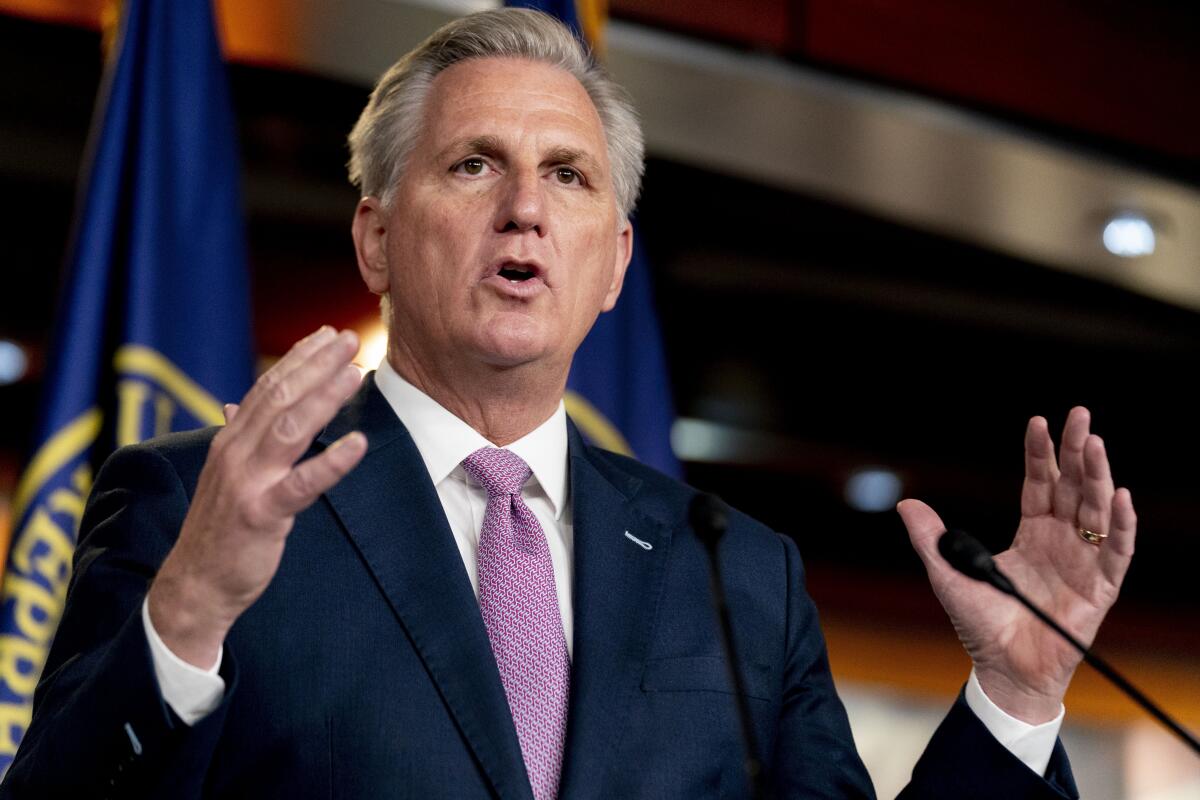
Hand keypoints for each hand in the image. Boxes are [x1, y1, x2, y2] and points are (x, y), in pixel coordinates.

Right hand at [147, 326, 367, 667]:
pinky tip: (358, 444)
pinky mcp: (262, 514)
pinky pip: (302, 484)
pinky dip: (331, 462)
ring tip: (355, 373)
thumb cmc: (219, 530)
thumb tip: (238, 403)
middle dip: (316, 365)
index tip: (328, 335)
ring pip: (290, 428)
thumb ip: (240, 438)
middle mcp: (237, 453)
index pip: (268, 387)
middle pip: (280, 398)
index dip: (299, 358)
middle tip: (350, 338)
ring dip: (324, 397)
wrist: (195, 585)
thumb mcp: (228, 476)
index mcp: (231, 441)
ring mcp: (248, 482)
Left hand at [899, 407, 1136, 722]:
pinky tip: (1119, 496)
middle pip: (1072, 486)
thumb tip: (905, 503)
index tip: (1038, 422)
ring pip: (1095, 509)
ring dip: (1097, 476)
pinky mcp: (1100, 587)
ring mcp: (1083, 561)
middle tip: (1080, 415)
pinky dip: (1121, 524)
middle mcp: (1061, 540)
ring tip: (1095, 444)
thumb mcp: (948, 573)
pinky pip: (1116, 550)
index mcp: (1031, 532)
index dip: (1039, 454)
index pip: (1039, 483)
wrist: (1003, 669)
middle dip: (1076, 450)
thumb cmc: (980, 624)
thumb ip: (931, 539)